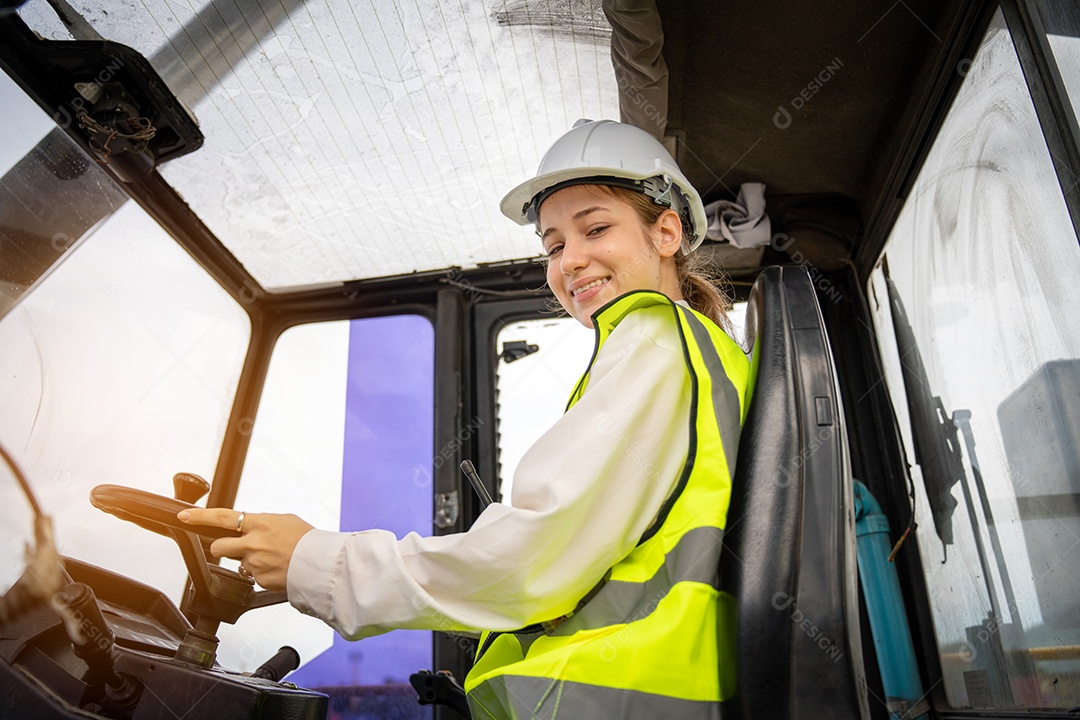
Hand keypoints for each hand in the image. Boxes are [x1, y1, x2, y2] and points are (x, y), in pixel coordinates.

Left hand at [177, 508, 313, 592]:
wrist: (321, 564)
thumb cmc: (307, 540)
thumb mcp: (285, 521)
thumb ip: (263, 523)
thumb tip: (252, 526)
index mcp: (259, 524)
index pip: (222, 517)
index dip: (200, 516)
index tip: (185, 516)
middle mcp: (253, 543)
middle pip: (219, 547)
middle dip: (223, 547)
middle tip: (238, 548)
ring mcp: (254, 563)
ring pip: (240, 563)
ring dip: (251, 561)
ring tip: (272, 559)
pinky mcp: (259, 580)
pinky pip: (253, 576)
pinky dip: (263, 573)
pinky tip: (277, 568)